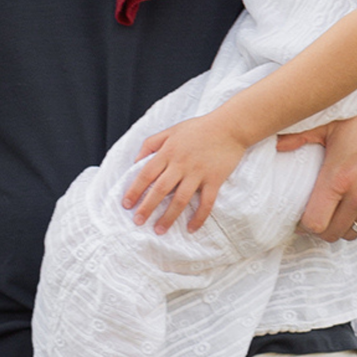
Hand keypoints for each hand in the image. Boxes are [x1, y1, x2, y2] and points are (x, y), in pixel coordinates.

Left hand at [124, 113, 247, 234]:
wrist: (230, 126)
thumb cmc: (199, 128)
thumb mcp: (170, 131)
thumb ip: (151, 144)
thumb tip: (136, 162)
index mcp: (168, 152)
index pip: (146, 174)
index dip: (135, 190)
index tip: (126, 204)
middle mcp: (181, 164)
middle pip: (160, 189)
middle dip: (147, 207)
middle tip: (138, 221)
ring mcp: (198, 173)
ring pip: (180, 199)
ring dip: (169, 216)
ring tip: (159, 230)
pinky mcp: (214, 180)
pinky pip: (206, 203)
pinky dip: (199, 217)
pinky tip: (191, 228)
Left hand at [283, 84, 356, 241]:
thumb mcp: (333, 121)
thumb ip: (301, 135)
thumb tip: (274, 143)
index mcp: (340, 178)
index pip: (314, 224)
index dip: (302, 224)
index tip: (298, 214)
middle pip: (331, 234)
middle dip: (318, 228)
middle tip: (313, 214)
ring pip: (352, 233)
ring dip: (339, 227)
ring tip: (332, 212)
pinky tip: (353, 210)